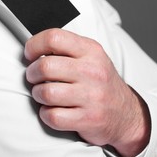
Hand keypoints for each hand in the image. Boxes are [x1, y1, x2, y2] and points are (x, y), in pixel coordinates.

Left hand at [25, 28, 150, 155]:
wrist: (125, 113)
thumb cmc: (101, 83)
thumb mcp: (91, 57)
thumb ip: (67, 49)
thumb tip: (34, 47)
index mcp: (91, 51)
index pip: (54, 37)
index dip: (34, 45)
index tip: (30, 54)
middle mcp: (92, 71)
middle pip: (45, 66)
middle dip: (32, 73)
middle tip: (35, 77)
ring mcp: (91, 96)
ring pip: (45, 93)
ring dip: (38, 95)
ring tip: (45, 94)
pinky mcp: (87, 119)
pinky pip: (52, 116)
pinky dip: (46, 114)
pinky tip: (53, 110)